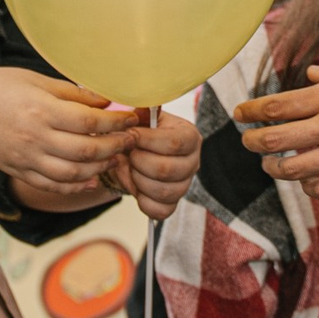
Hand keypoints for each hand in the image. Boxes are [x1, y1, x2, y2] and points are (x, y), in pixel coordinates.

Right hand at [0, 68, 136, 196]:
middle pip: (86, 150)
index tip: (130, 119)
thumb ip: (71, 92)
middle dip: (115, 147)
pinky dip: (76, 186)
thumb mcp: (34, 80)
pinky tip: (90, 179)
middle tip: (129, 140)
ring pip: (74, 173)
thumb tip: (106, 98)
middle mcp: (35, 138)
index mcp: (41, 110)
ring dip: (100, 168)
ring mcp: (27, 159)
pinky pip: (53, 186)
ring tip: (114, 158)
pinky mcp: (19, 171)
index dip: (116, 122)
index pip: (89, 121)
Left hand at [100, 107, 199, 221]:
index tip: (130, 134)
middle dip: (139, 161)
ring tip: (132, 169)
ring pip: (163, 191)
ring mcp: (184, 185)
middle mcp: (193, 162)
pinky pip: (161, 211)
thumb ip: (143, 112)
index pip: (175, 143)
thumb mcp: (139, 118)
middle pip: (167, 169)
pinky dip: (143, 201)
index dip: (147, 140)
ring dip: (138, 180)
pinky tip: (137, 188)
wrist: (125, 156)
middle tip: (129, 154)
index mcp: (189, 136)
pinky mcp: (172, 203)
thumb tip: (147, 106)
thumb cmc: (136, 135)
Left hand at [235, 58, 318, 196]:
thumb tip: (310, 76)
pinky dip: (308, 186)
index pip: (276, 106)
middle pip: (274, 140)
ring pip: (292, 170)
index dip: (251, 111)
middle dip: (252, 141)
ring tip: (271, 163)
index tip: (240, 113)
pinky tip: (306, 180)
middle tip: (247, 140)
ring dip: (275, 167)